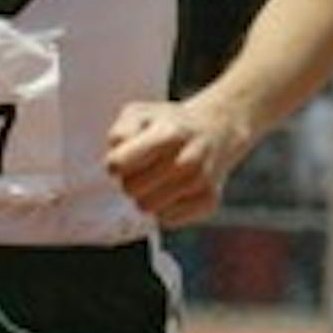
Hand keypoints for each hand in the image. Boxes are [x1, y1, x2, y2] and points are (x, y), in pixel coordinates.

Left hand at [104, 97, 243, 225]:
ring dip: (146, 195)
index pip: (118, 165)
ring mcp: (202, 181)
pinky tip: (173, 190)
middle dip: (130, 180)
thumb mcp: (140, 113)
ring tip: (158, 178)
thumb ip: (121, 132)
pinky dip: (164, 208)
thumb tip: (115, 164)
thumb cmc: (169, 124)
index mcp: (168, 134)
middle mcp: (189, 159)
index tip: (122, 158)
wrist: (218, 129)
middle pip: (131, 189)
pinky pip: (167, 219)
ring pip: (149, 207)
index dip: (114, 164)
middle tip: (143, 168)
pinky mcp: (209, 201)